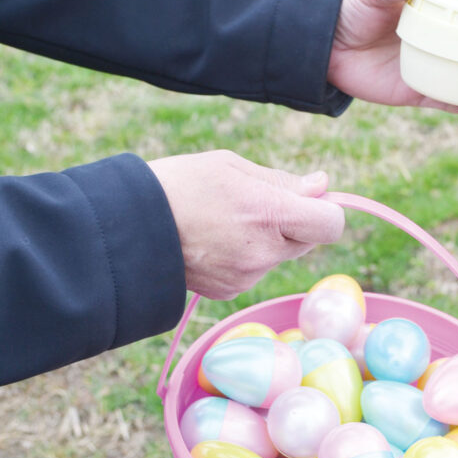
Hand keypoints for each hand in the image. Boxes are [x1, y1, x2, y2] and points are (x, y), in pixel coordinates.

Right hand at [148, 150, 344, 299]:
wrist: (127, 228)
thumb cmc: (178, 185)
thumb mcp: (231, 166)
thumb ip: (282, 180)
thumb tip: (322, 185)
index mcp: (269, 213)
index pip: (331, 224)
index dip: (325, 210)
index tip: (306, 199)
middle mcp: (264, 252)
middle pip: (307, 241)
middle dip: (293, 223)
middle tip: (255, 204)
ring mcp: (246, 276)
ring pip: (278, 256)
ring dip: (265, 241)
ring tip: (222, 221)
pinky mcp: (228, 291)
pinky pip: (252, 271)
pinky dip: (242, 258)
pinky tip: (212, 242)